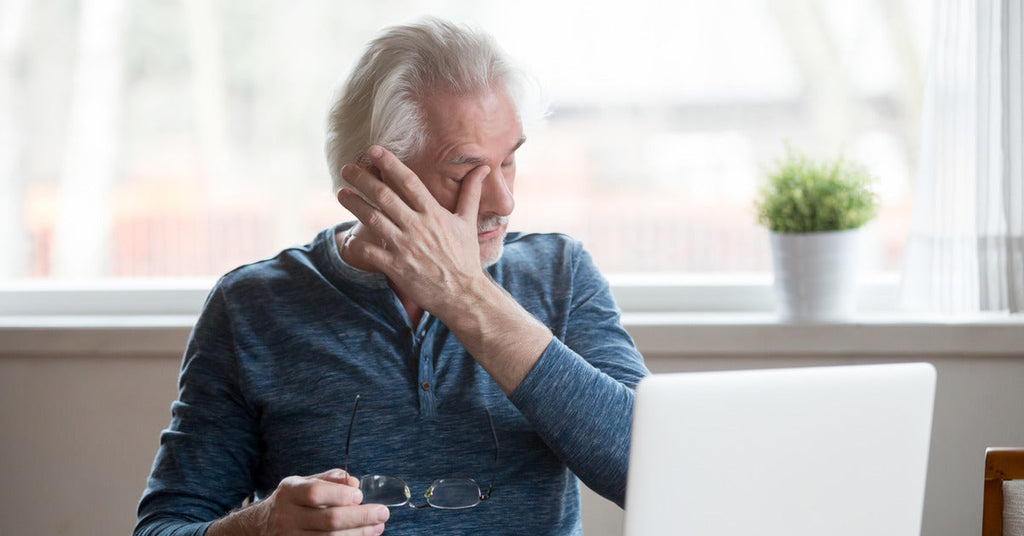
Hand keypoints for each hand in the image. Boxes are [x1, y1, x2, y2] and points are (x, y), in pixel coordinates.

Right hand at [208, 469, 388, 535]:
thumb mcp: (302, 482)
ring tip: (378, 526)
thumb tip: (354, 482)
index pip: (316, 493)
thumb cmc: (291, 501)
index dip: (340, 494)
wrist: (261, 526)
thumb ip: (329, 479)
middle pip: (329, 520)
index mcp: (290, 493)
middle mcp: (288, 517)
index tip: (360, 495)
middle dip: (360, 517)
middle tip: (382, 512)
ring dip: (359, 533)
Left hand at [337, 145, 490, 318]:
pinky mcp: (396, 266)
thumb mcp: (468, 222)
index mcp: (433, 213)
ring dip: (354, 204)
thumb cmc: (465, 257)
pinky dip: (356, 243)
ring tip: (341, 193)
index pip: (408, 181)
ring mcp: (405, 246)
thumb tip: (483, 168)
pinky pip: (369, 251)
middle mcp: (417, 226)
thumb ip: (471, 193)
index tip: (373, 150)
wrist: (463, 294)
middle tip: (346, 168)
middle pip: (384, 196)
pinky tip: (348, 236)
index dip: (389, 163)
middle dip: (362, 179)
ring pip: (372, 219)